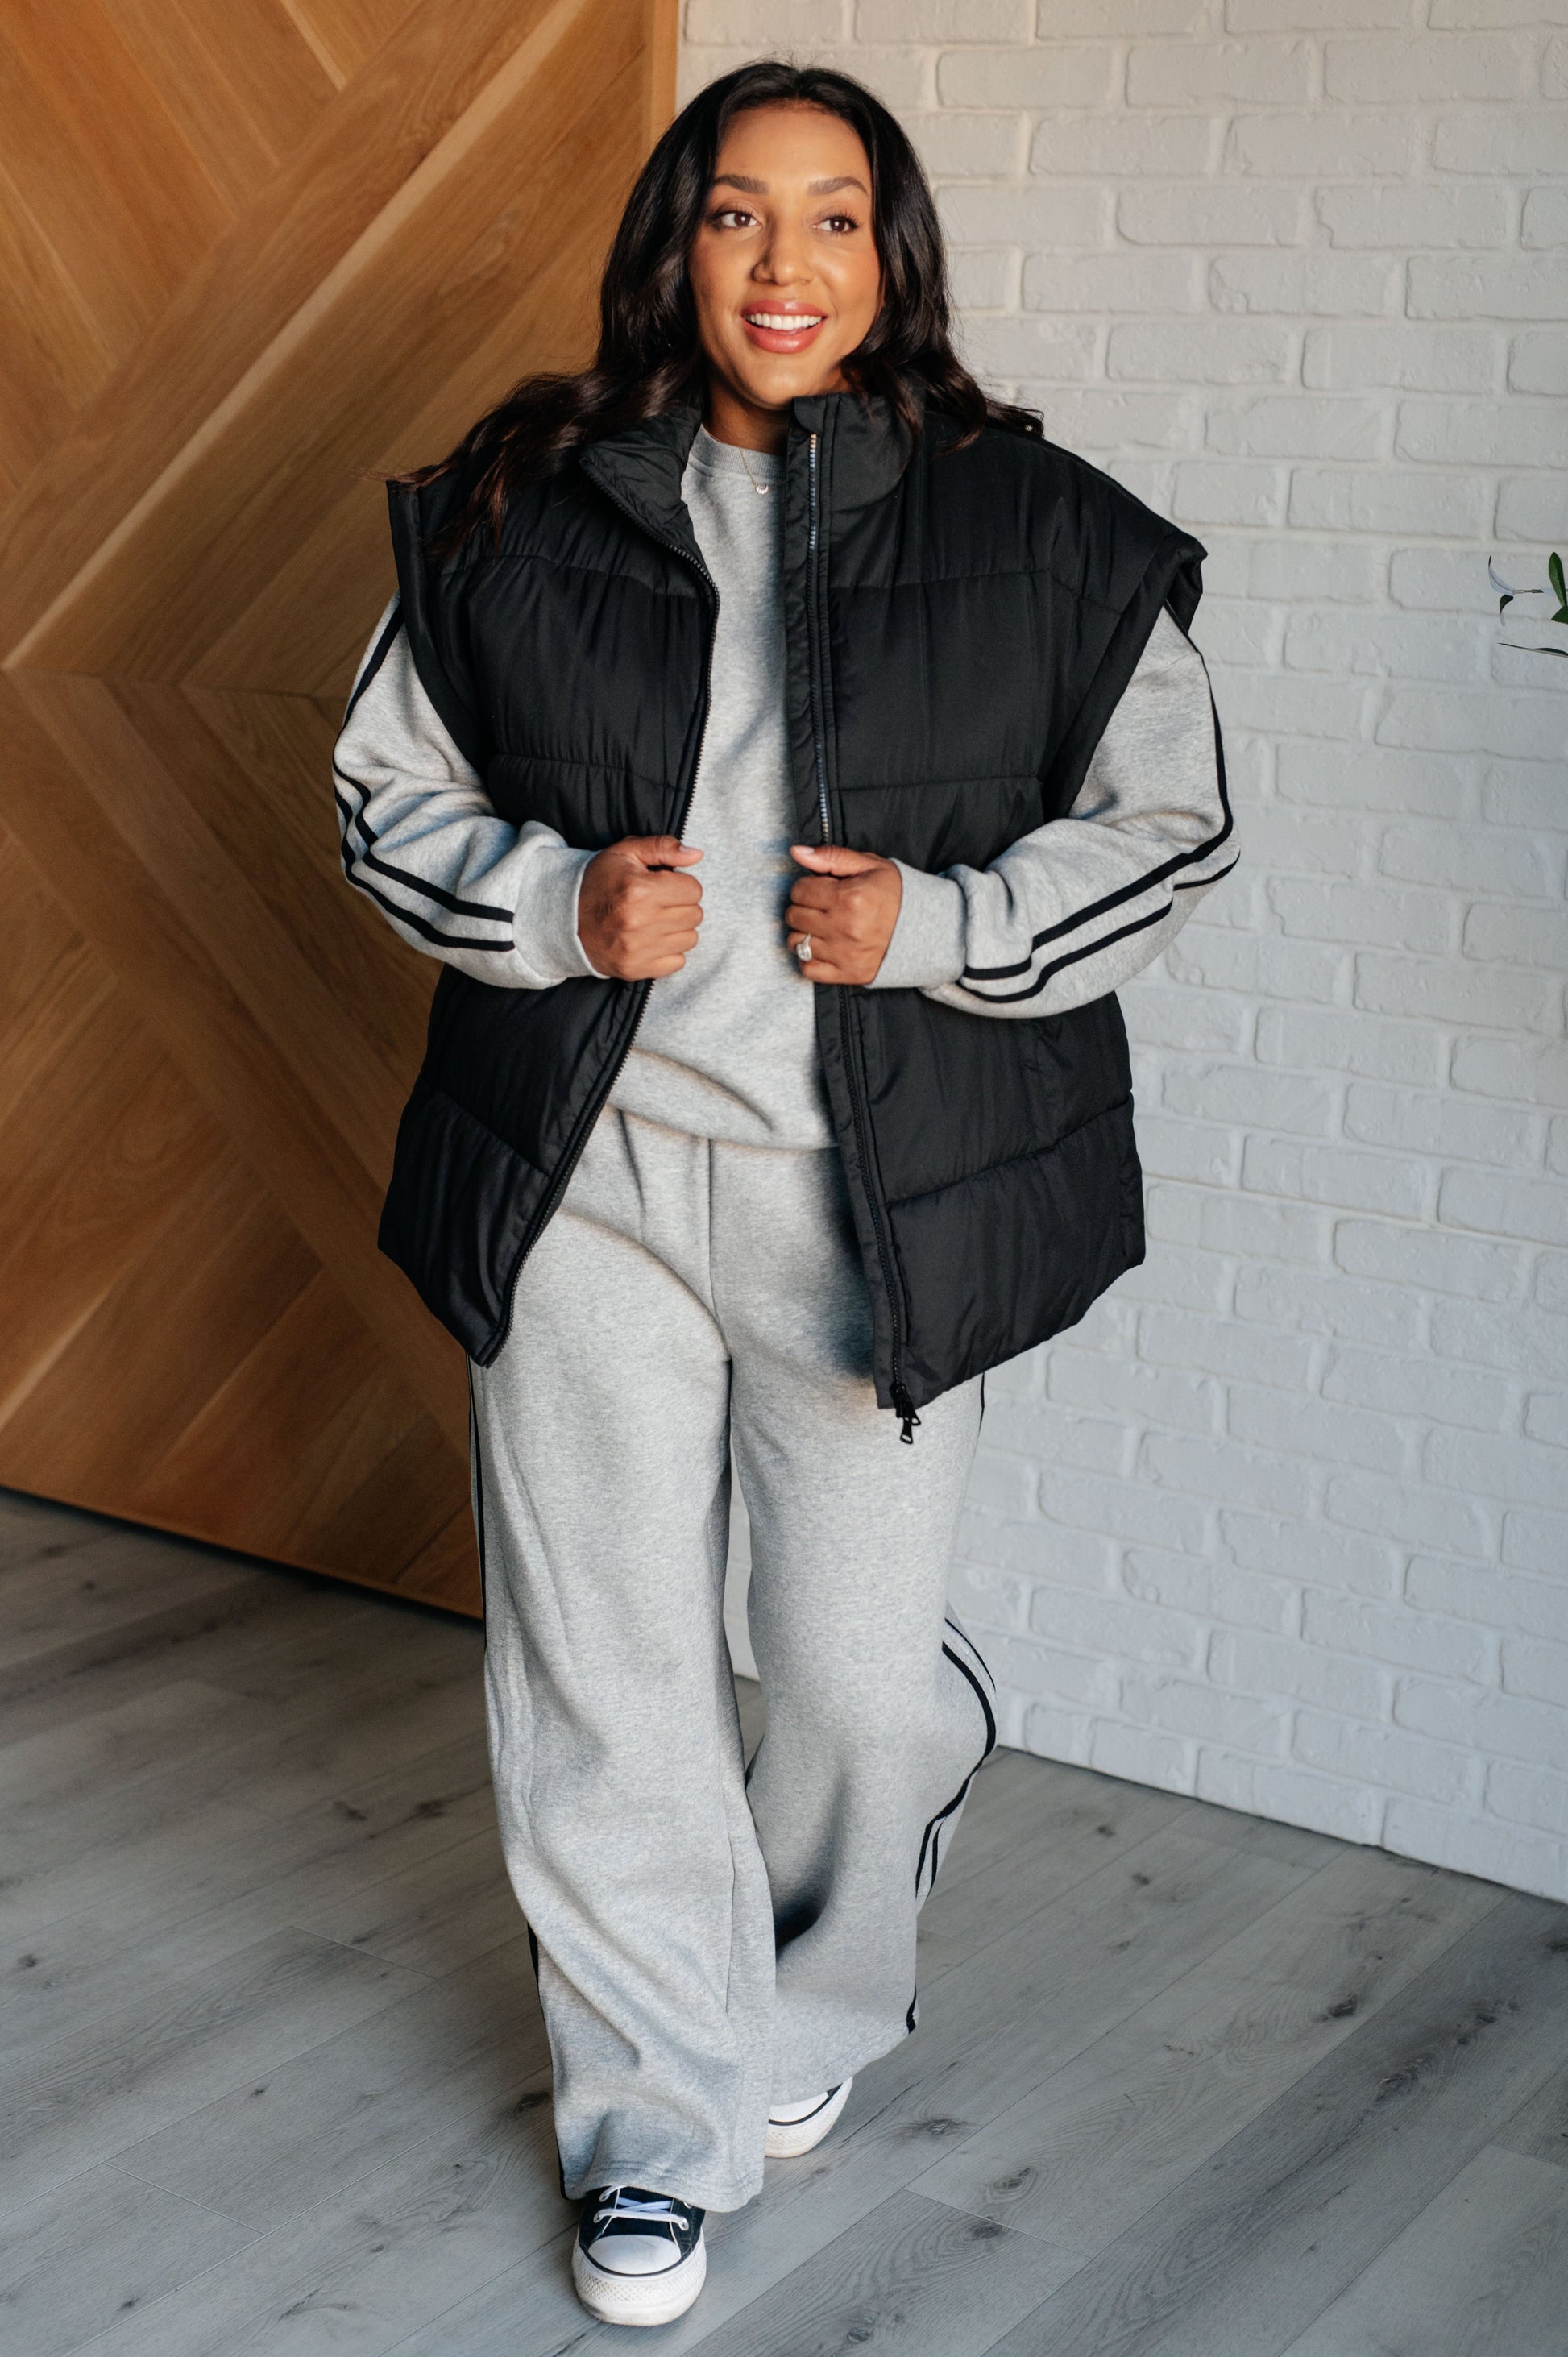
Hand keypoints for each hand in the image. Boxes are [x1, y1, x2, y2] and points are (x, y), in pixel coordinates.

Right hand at [577, 835, 703, 979]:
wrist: (564, 919)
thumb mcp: (625, 853)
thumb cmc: (598, 882)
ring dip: (678, 929)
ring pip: (689, 939)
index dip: (682, 884)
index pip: (694, 890)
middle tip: (660, 903)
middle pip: (694, 915)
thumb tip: (697, 855)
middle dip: (682, 905)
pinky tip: (651, 939)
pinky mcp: (635, 969)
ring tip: (656, 920)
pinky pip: (678, 962)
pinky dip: (669, 951)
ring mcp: (637, 949)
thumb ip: (663, 847)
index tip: (665, 885)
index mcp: (638, 889)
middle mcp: (639, 921)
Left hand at [785, 844, 901, 984]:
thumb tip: (796, 852)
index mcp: (850, 897)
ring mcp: (846, 954)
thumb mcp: (869, 866)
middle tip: (820, 907)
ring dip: (804, 933)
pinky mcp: (848, 974)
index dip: (806, 886)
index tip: (820, 888)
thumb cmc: (895, 894)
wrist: (925, 928)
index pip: (799, 890)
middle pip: (794, 916)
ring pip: (796, 943)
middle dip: (803, 907)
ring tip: (821, 927)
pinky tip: (822, 947)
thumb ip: (831, 856)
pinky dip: (809, 958)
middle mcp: (845, 928)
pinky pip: (808, 969)